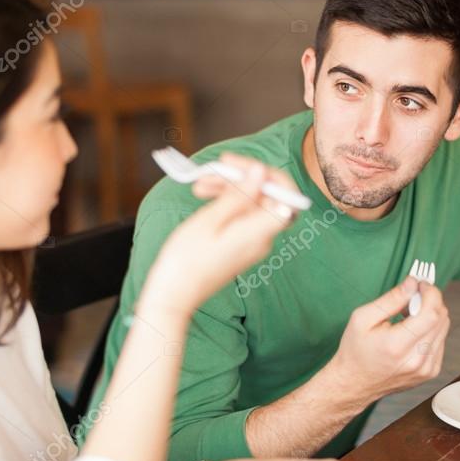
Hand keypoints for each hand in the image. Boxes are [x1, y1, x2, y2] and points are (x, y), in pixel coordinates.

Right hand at [140, 153, 299, 317]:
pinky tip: (205, 198)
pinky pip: (242, 218)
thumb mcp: (211, 219)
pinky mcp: (241, 246)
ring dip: (229, 189)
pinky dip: (226, 204)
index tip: (237, 166)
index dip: (266, 174)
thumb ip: (240, 195)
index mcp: (260, 232)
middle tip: (210, 172)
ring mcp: (253, 244)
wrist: (174, 295)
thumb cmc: (187, 260)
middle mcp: (263, 239)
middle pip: (265, 196)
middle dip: (240, 178)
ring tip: (199, 186)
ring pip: (251, 205)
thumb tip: (262, 172)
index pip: (285, 195)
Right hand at [327, 277, 449, 405]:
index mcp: (397, 345)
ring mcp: (426, 369)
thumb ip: (391, 299)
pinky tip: (412, 332)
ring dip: (431, 315)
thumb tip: (412, 283)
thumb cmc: (355, 352)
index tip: (422, 285)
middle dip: (431, 301)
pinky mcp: (430, 372)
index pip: (431, 314)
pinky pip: (440, 341)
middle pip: (441, 319)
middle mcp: (416, 359)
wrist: (354, 384)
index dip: (431, 294)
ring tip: (408, 317)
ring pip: (444, 329)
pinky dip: (430, 330)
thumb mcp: (362, 318)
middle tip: (412, 298)